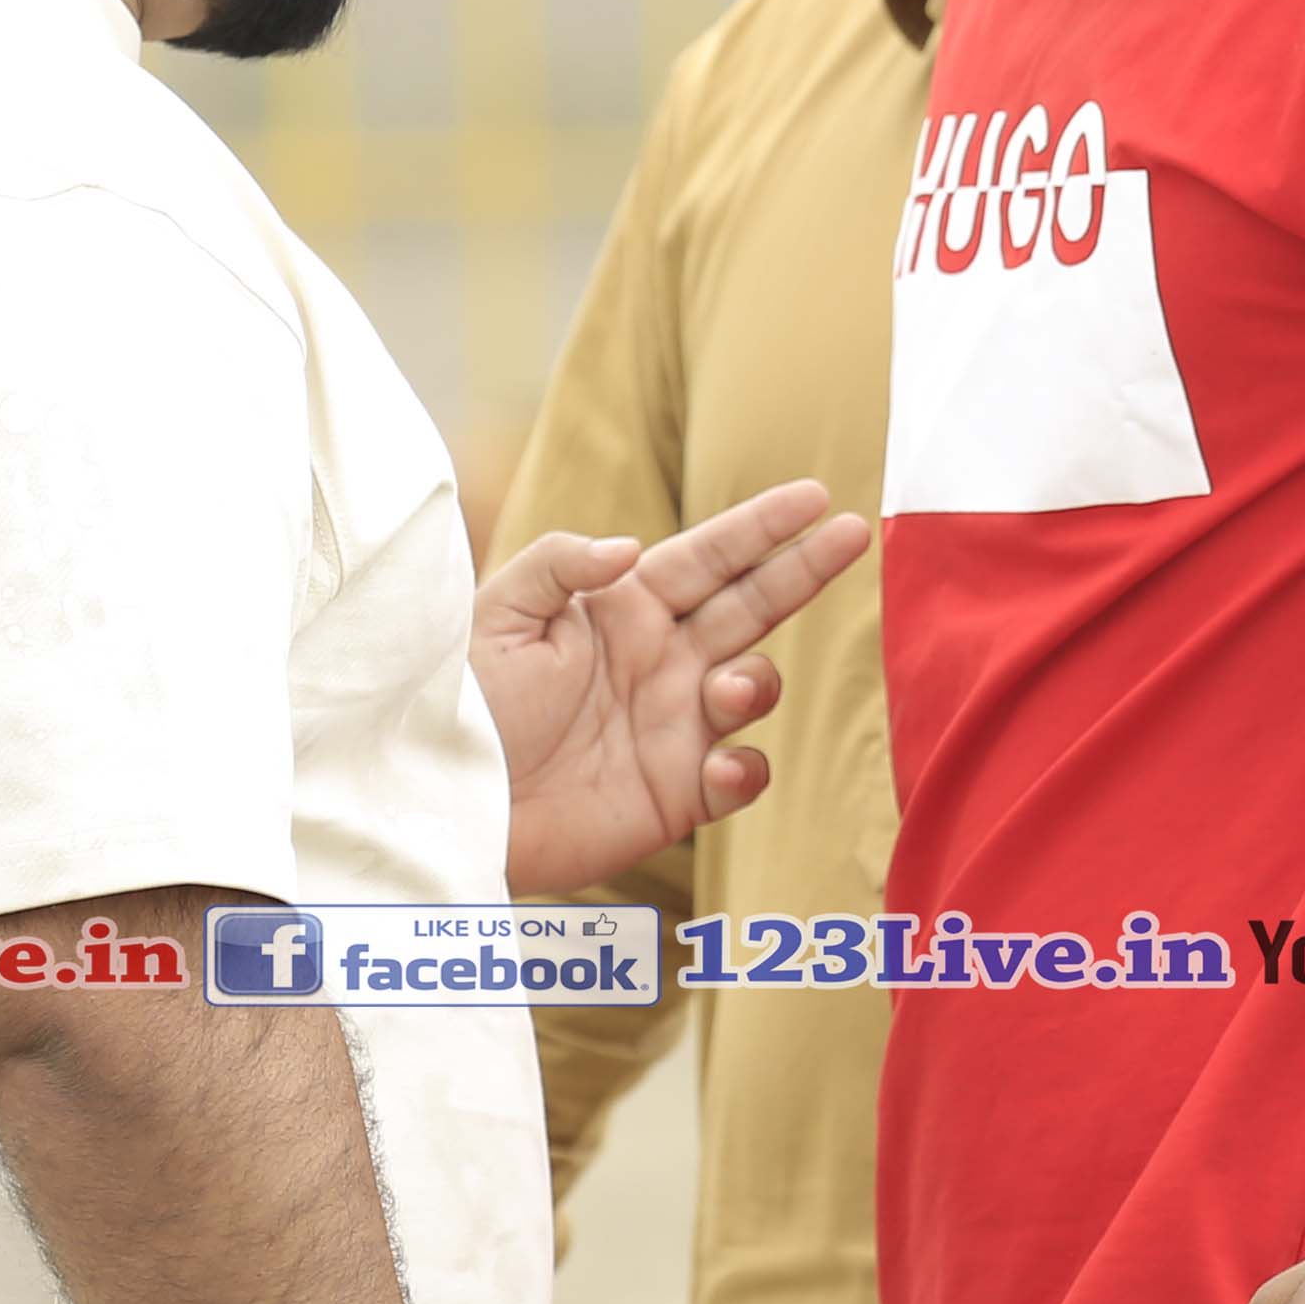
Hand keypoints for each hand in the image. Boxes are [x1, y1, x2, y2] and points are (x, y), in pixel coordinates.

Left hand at [472, 480, 872, 893]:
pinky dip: (744, 768)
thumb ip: (560, 564)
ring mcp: (676, 726)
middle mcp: (661, 660)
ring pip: (756, 687)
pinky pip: (742, 775)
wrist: (448, 808)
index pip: (708, 556)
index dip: (762, 526)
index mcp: (622, 609)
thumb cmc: (459, 708)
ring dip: (757, 681)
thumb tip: (632, 546)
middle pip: (753, 604)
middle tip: (857, 533)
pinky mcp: (678, 794)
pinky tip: (716, 766)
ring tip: (725, 689)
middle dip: (805, 568)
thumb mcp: (495, 616)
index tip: (816, 495)